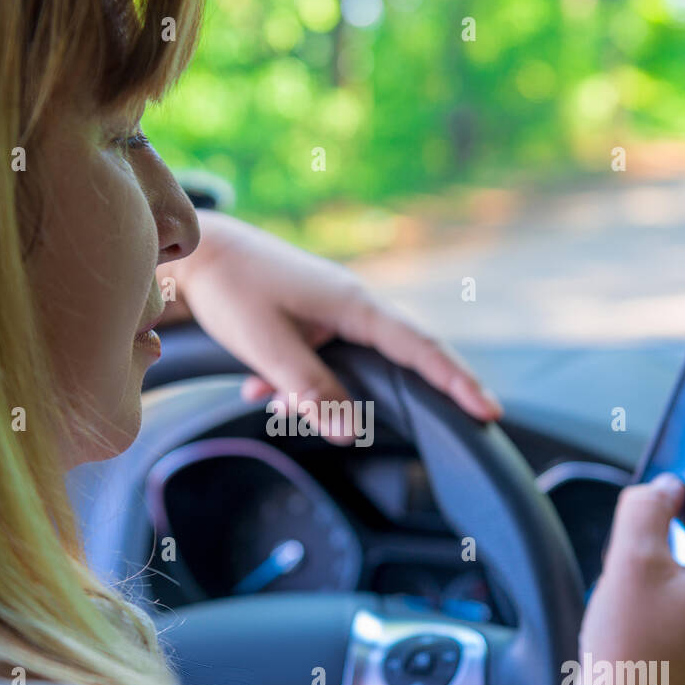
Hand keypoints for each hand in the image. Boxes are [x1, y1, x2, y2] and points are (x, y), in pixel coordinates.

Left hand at [156, 211, 501, 441]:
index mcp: (354, 304)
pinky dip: (298, 382)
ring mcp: (335, 312)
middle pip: (404, 356)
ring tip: (274, 397)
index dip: (456, 380)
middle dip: (422, 391)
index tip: (488, 410)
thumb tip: (347, 431)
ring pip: (354, 365)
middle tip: (465, 419)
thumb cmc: (231, 289)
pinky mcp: (313, 320)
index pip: (420, 348)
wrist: (196, 253)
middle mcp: (353, 306)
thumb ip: (309, 390)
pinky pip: (325, 360)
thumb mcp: (268, 347)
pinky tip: (256, 386)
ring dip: (324, 393)